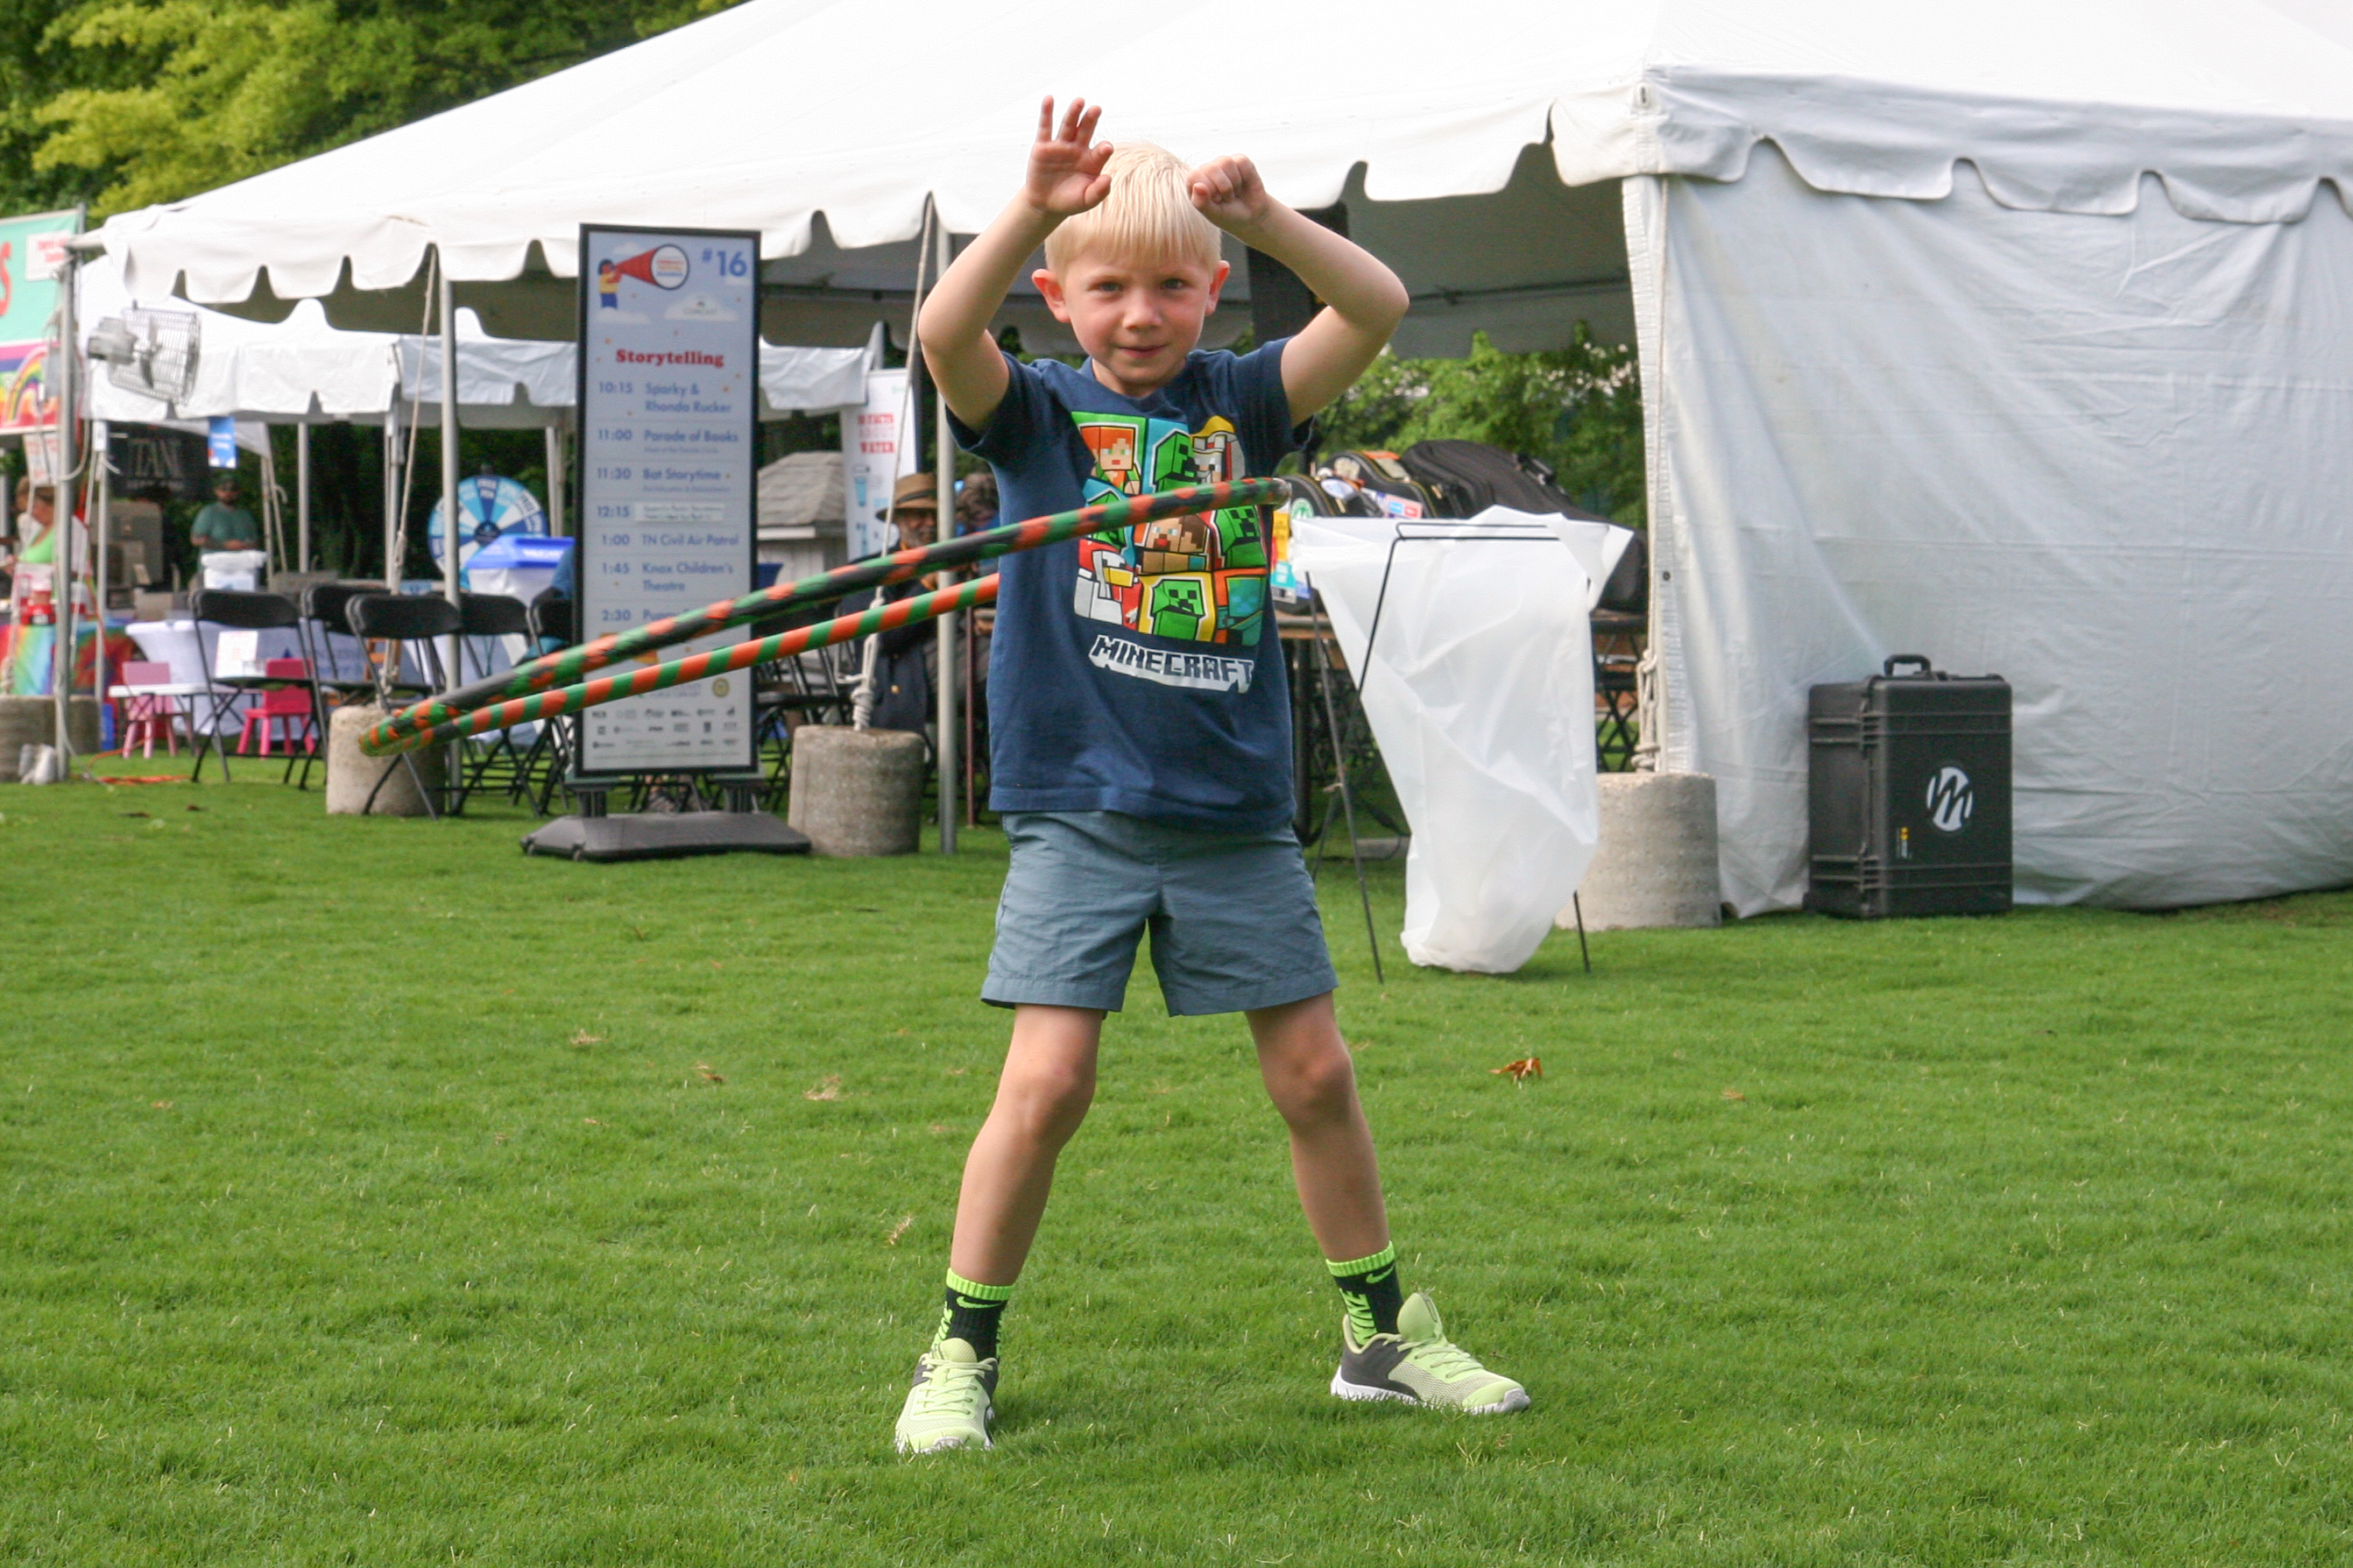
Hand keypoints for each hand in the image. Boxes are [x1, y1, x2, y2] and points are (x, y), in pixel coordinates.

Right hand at [1024, 97, 1112, 218]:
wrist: (1046, 204)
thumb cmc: (1070, 201)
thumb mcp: (1087, 200)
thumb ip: (1099, 191)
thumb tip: (1108, 178)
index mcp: (1092, 160)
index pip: (1100, 151)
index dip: (1104, 149)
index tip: (1107, 147)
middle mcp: (1078, 149)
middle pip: (1086, 131)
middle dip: (1090, 120)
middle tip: (1096, 109)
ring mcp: (1060, 146)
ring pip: (1068, 126)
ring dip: (1073, 113)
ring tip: (1080, 101)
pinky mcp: (1043, 146)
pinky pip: (1045, 127)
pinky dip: (1046, 113)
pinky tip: (1049, 99)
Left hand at [1188, 154, 1272, 231]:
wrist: (1251, 217)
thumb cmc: (1228, 216)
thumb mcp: (1214, 214)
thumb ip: (1202, 203)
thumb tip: (1197, 186)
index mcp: (1195, 181)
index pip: (1195, 176)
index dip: (1209, 190)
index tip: (1216, 201)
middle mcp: (1207, 169)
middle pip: (1212, 168)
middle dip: (1224, 188)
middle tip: (1227, 199)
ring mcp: (1223, 163)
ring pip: (1226, 162)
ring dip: (1234, 183)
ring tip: (1235, 192)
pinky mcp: (1239, 160)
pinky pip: (1241, 161)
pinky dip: (1245, 176)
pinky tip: (1243, 184)